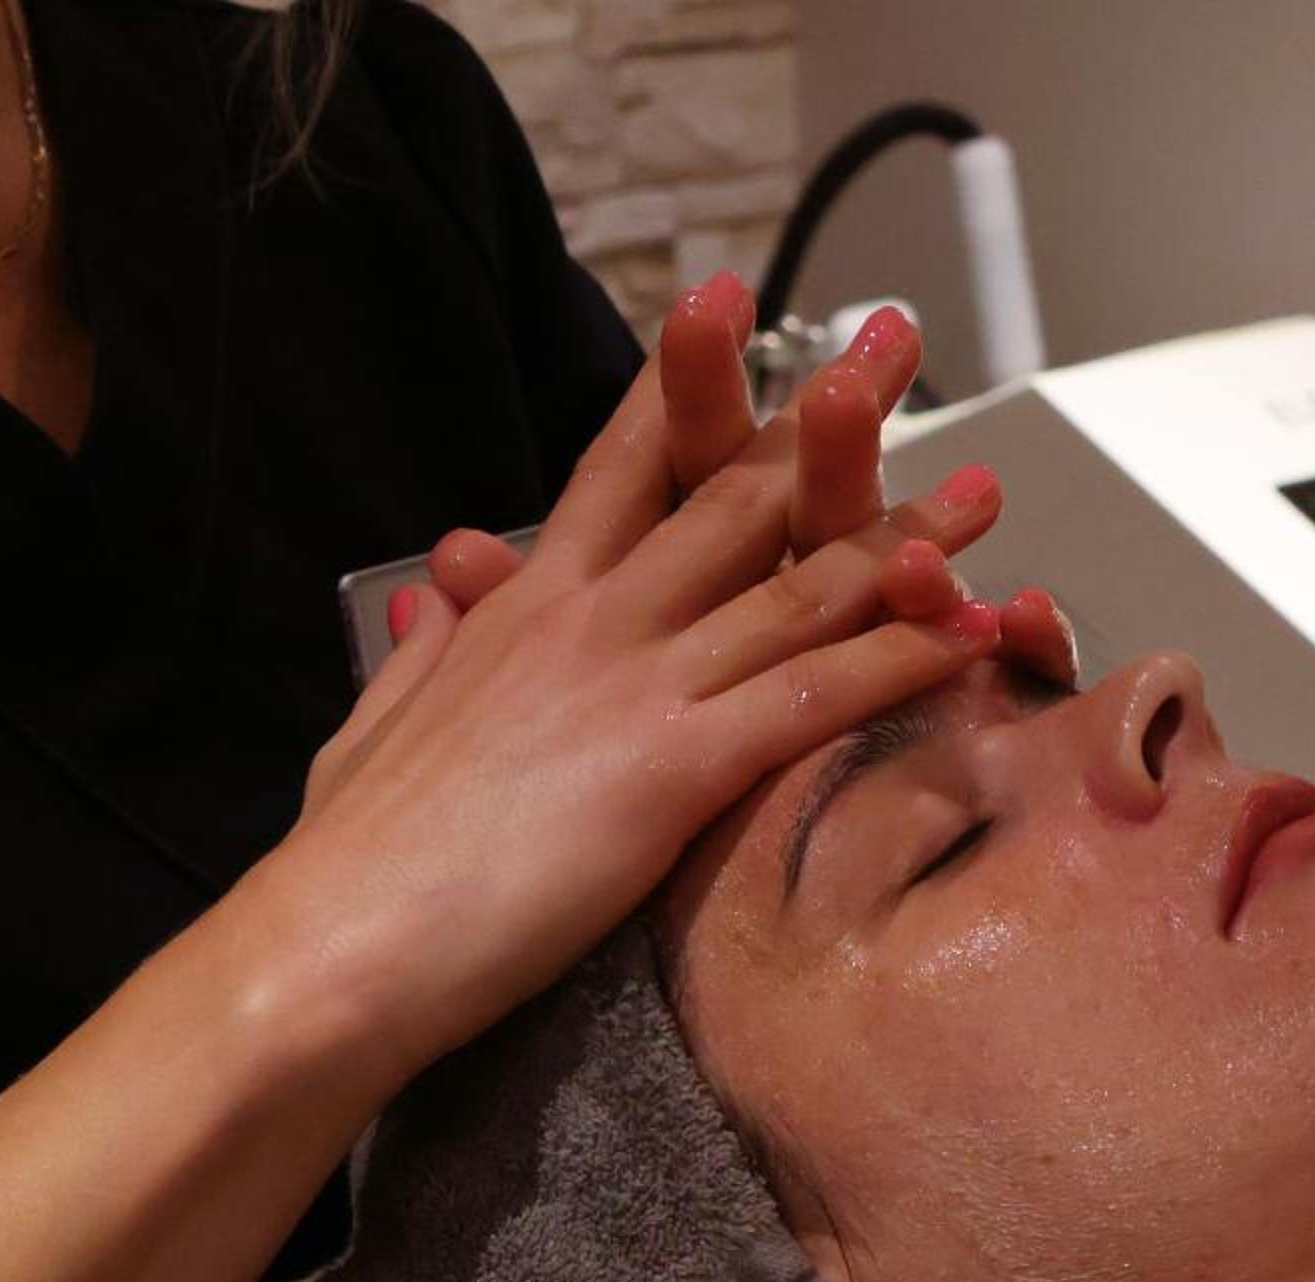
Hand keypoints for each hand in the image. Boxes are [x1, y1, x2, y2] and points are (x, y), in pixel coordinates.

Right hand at [257, 304, 1011, 1077]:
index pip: (618, 467)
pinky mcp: (670, 770)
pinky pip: (811, 697)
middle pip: (731, 499)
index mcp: (519, 608)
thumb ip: (423, 654)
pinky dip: (900, 661)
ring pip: (794, 586)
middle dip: (826, 425)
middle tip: (901, 353)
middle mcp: (588, 621)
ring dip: (904, 540)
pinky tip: (971, 636)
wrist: (328, 943)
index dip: (683, 389)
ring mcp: (634, 687)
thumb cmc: (348, 860)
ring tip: (986, 494)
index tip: (734, 307)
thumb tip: (437, 594)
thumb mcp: (374, 727)